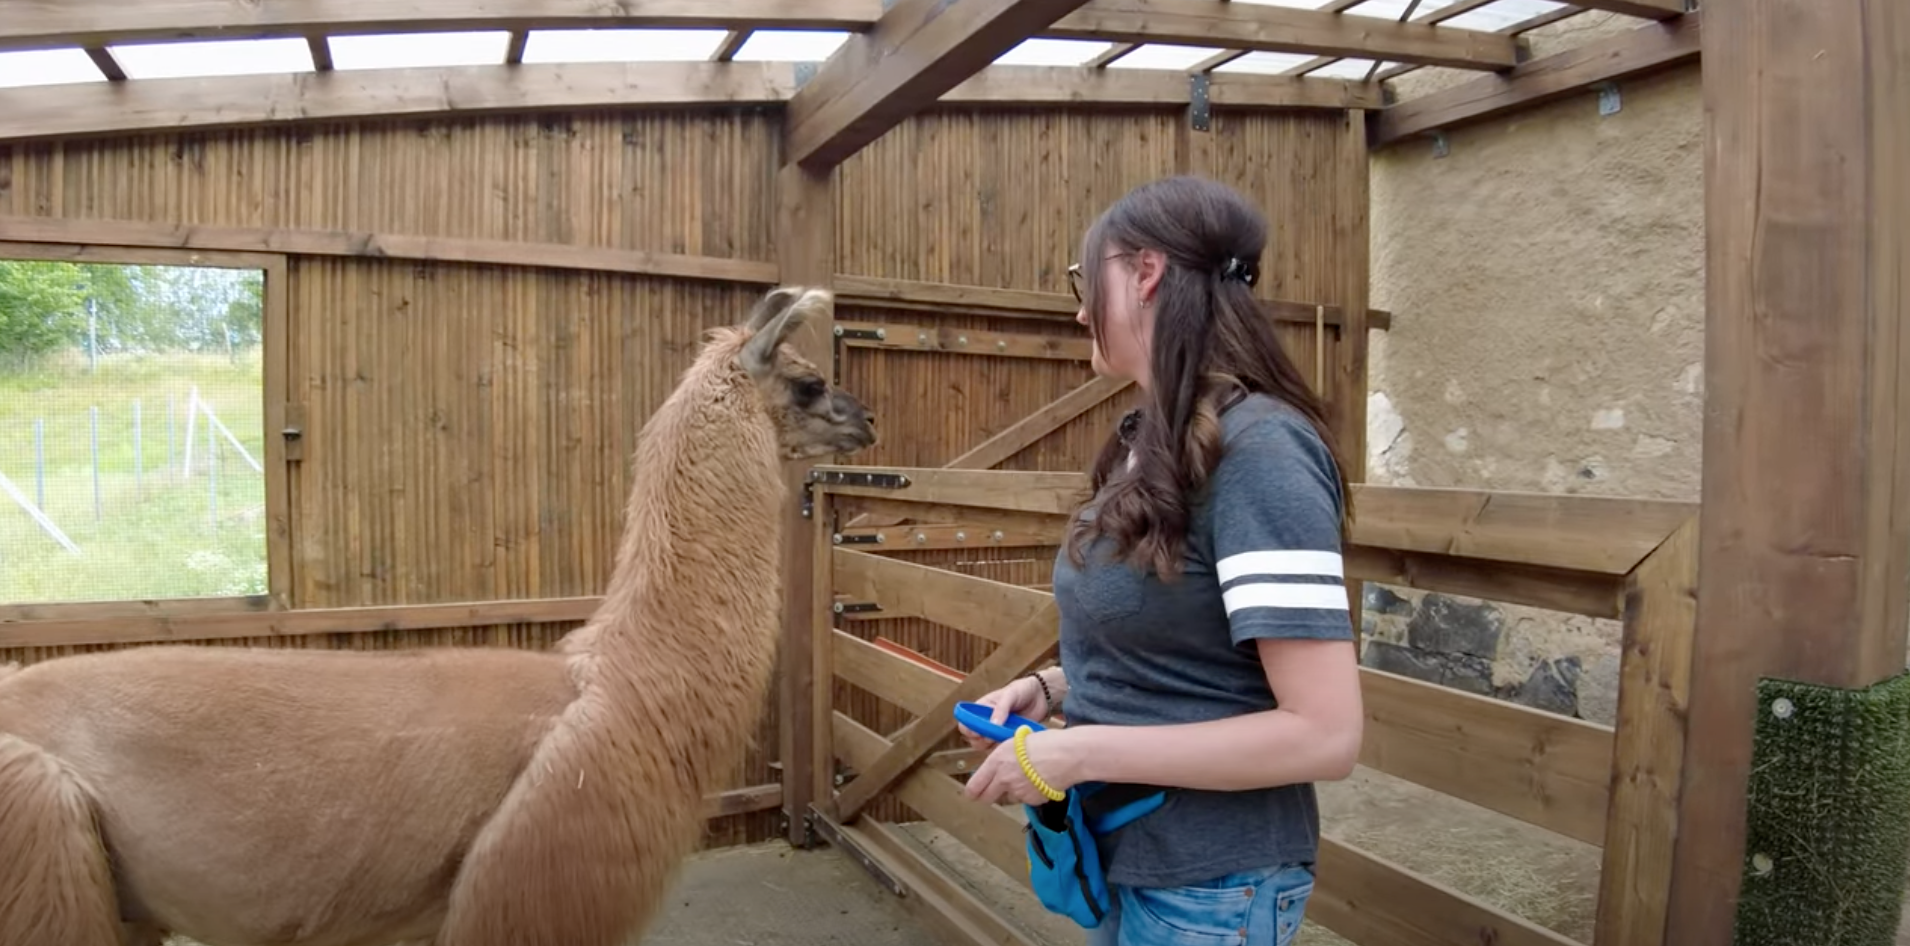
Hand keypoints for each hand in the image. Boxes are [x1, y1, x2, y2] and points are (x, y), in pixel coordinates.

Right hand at [955, 673, 1050, 751]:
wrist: (1040, 696)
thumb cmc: (1021, 691)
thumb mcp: (1010, 695)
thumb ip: (1000, 709)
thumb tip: (992, 725)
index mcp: (981, 709)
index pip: (965, 723)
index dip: (968, 730)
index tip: (978, 732)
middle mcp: (986, 723)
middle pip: (974, 740)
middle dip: (982, 741)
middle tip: (994, 736)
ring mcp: (996, 733)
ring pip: (986, 747)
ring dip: (994, 746)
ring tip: (1006, 736)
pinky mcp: (1007, 740)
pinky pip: (1001, 750)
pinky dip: (1005, 749)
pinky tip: (1013, 741)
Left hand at [963, 727, 1082, 805]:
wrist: (1069, 754)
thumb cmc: (1046, 741)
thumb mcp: (1016, 742)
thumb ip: (1003, 757)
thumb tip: (997, 767)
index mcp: (997, 761)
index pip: (975, 786)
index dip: (973, 791)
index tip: (973, 793)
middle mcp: (1003, 779)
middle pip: (986, 798)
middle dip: (987, 796)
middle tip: (992, 792)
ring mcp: (1018, 792)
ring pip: (1009, 797)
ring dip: (1013, 792)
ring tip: (1028, 777)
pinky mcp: (1032, 801)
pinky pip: (1027, 799)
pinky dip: (1031, 793)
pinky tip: (1041, 781)